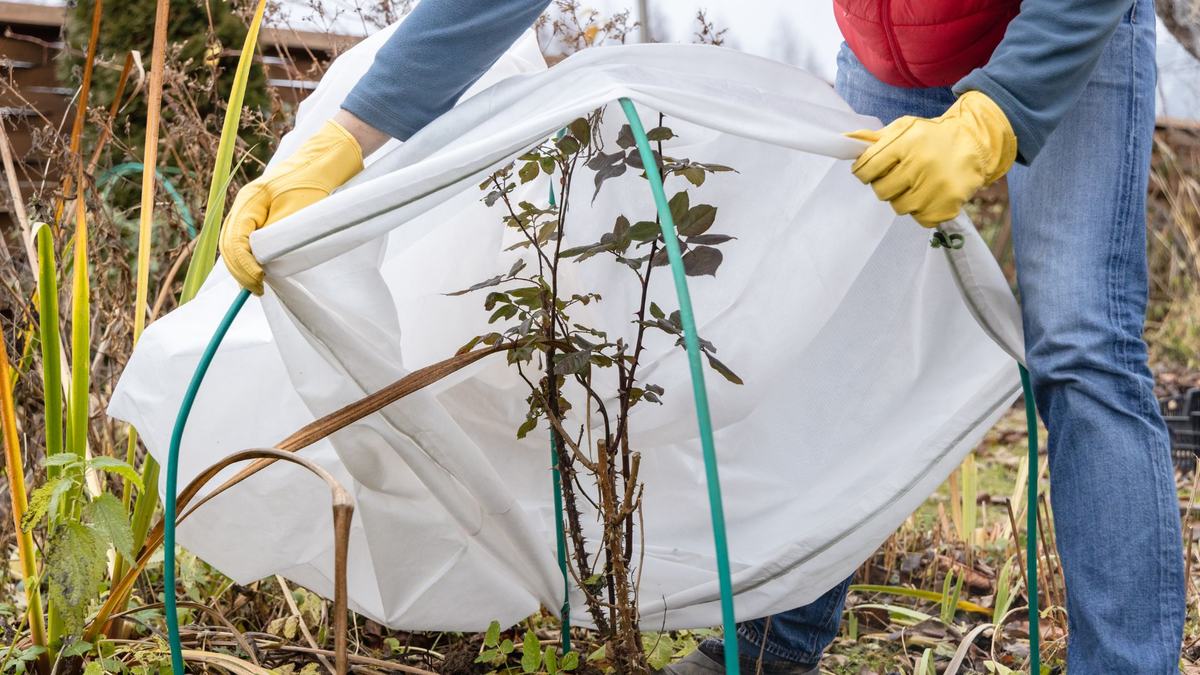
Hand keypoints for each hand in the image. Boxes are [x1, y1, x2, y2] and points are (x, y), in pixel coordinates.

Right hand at [219, 119, 363, 293]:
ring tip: (255, 285)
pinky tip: (258, 271)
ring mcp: (250, 208)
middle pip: (229, 243)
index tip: (259, 281)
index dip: (244, 265)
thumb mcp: (297, 211)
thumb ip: (277, 235)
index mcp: (249, 201)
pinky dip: (248, 256)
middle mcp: (244, 204)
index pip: (235, 240)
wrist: (323, 161)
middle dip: (240, 269)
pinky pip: (245, 238)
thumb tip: (262, 262)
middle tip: (257, 289)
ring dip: (242, 265)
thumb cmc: (313, 183)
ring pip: (235, 242)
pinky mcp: (260, 213)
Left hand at [846, 91, 1016, 227]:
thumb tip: (846, 140)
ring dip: (904, 198)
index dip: (864, 171)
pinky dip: (922, 210)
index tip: (871, 171)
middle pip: (881, 191)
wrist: (974, 143)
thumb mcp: (904, 128)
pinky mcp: (948, 204)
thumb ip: (875, 139)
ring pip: (899, 207)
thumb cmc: (932, 137)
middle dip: (885, 185)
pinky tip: (930, 194)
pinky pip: (920, 219)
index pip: (867, 168)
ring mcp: (935, 186)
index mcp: (906, 143)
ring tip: (916, 184)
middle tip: (898, 176)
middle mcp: (921, 164)